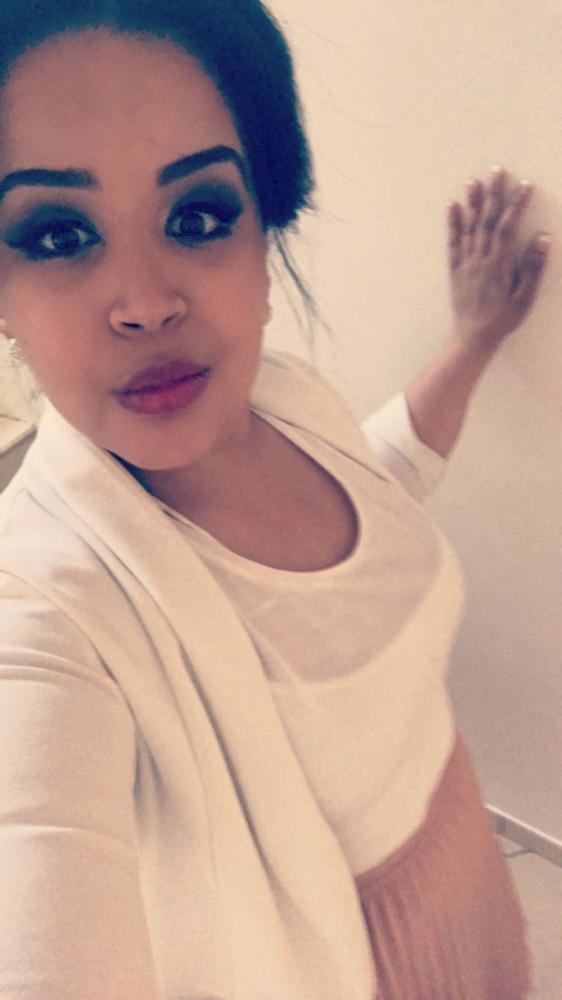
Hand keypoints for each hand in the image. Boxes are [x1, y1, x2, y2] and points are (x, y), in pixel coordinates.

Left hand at [448, 168, 550, 350]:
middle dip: (493, 194)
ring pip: (469, 227)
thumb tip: (541, 238)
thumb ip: (532, 268)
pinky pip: (453, 243)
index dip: (516, 204)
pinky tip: (453, 207)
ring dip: (472, 203)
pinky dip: (453, 224)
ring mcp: (466, 263)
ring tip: (474, 181)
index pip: (507, 226)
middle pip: (487, 220)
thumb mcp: (524, 298)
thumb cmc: (503, 320)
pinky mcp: (456, 270)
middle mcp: (480, 259)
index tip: (525, 185)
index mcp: (498, 264)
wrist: (473, 337)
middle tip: (497, 171)